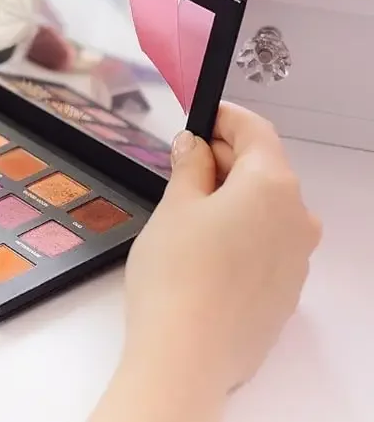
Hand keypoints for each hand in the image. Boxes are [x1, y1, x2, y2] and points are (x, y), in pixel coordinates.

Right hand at [121, 102, 320, 395]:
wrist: (189, 355)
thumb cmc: (177, 276)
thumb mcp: (172, 207)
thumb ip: (189, 167)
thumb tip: (194, 146)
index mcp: (272, 185)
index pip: (255, 131)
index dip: (224, 118)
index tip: (200, 116)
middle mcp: (298, 217)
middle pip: (264, 171)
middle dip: (224, 163)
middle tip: (179, 169)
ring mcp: (297, 257)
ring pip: (266, 212)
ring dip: (232, 203)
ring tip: (184, 221)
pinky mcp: (286, 291)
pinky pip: (266, 248)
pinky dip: (239, 238)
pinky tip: (202, 257)